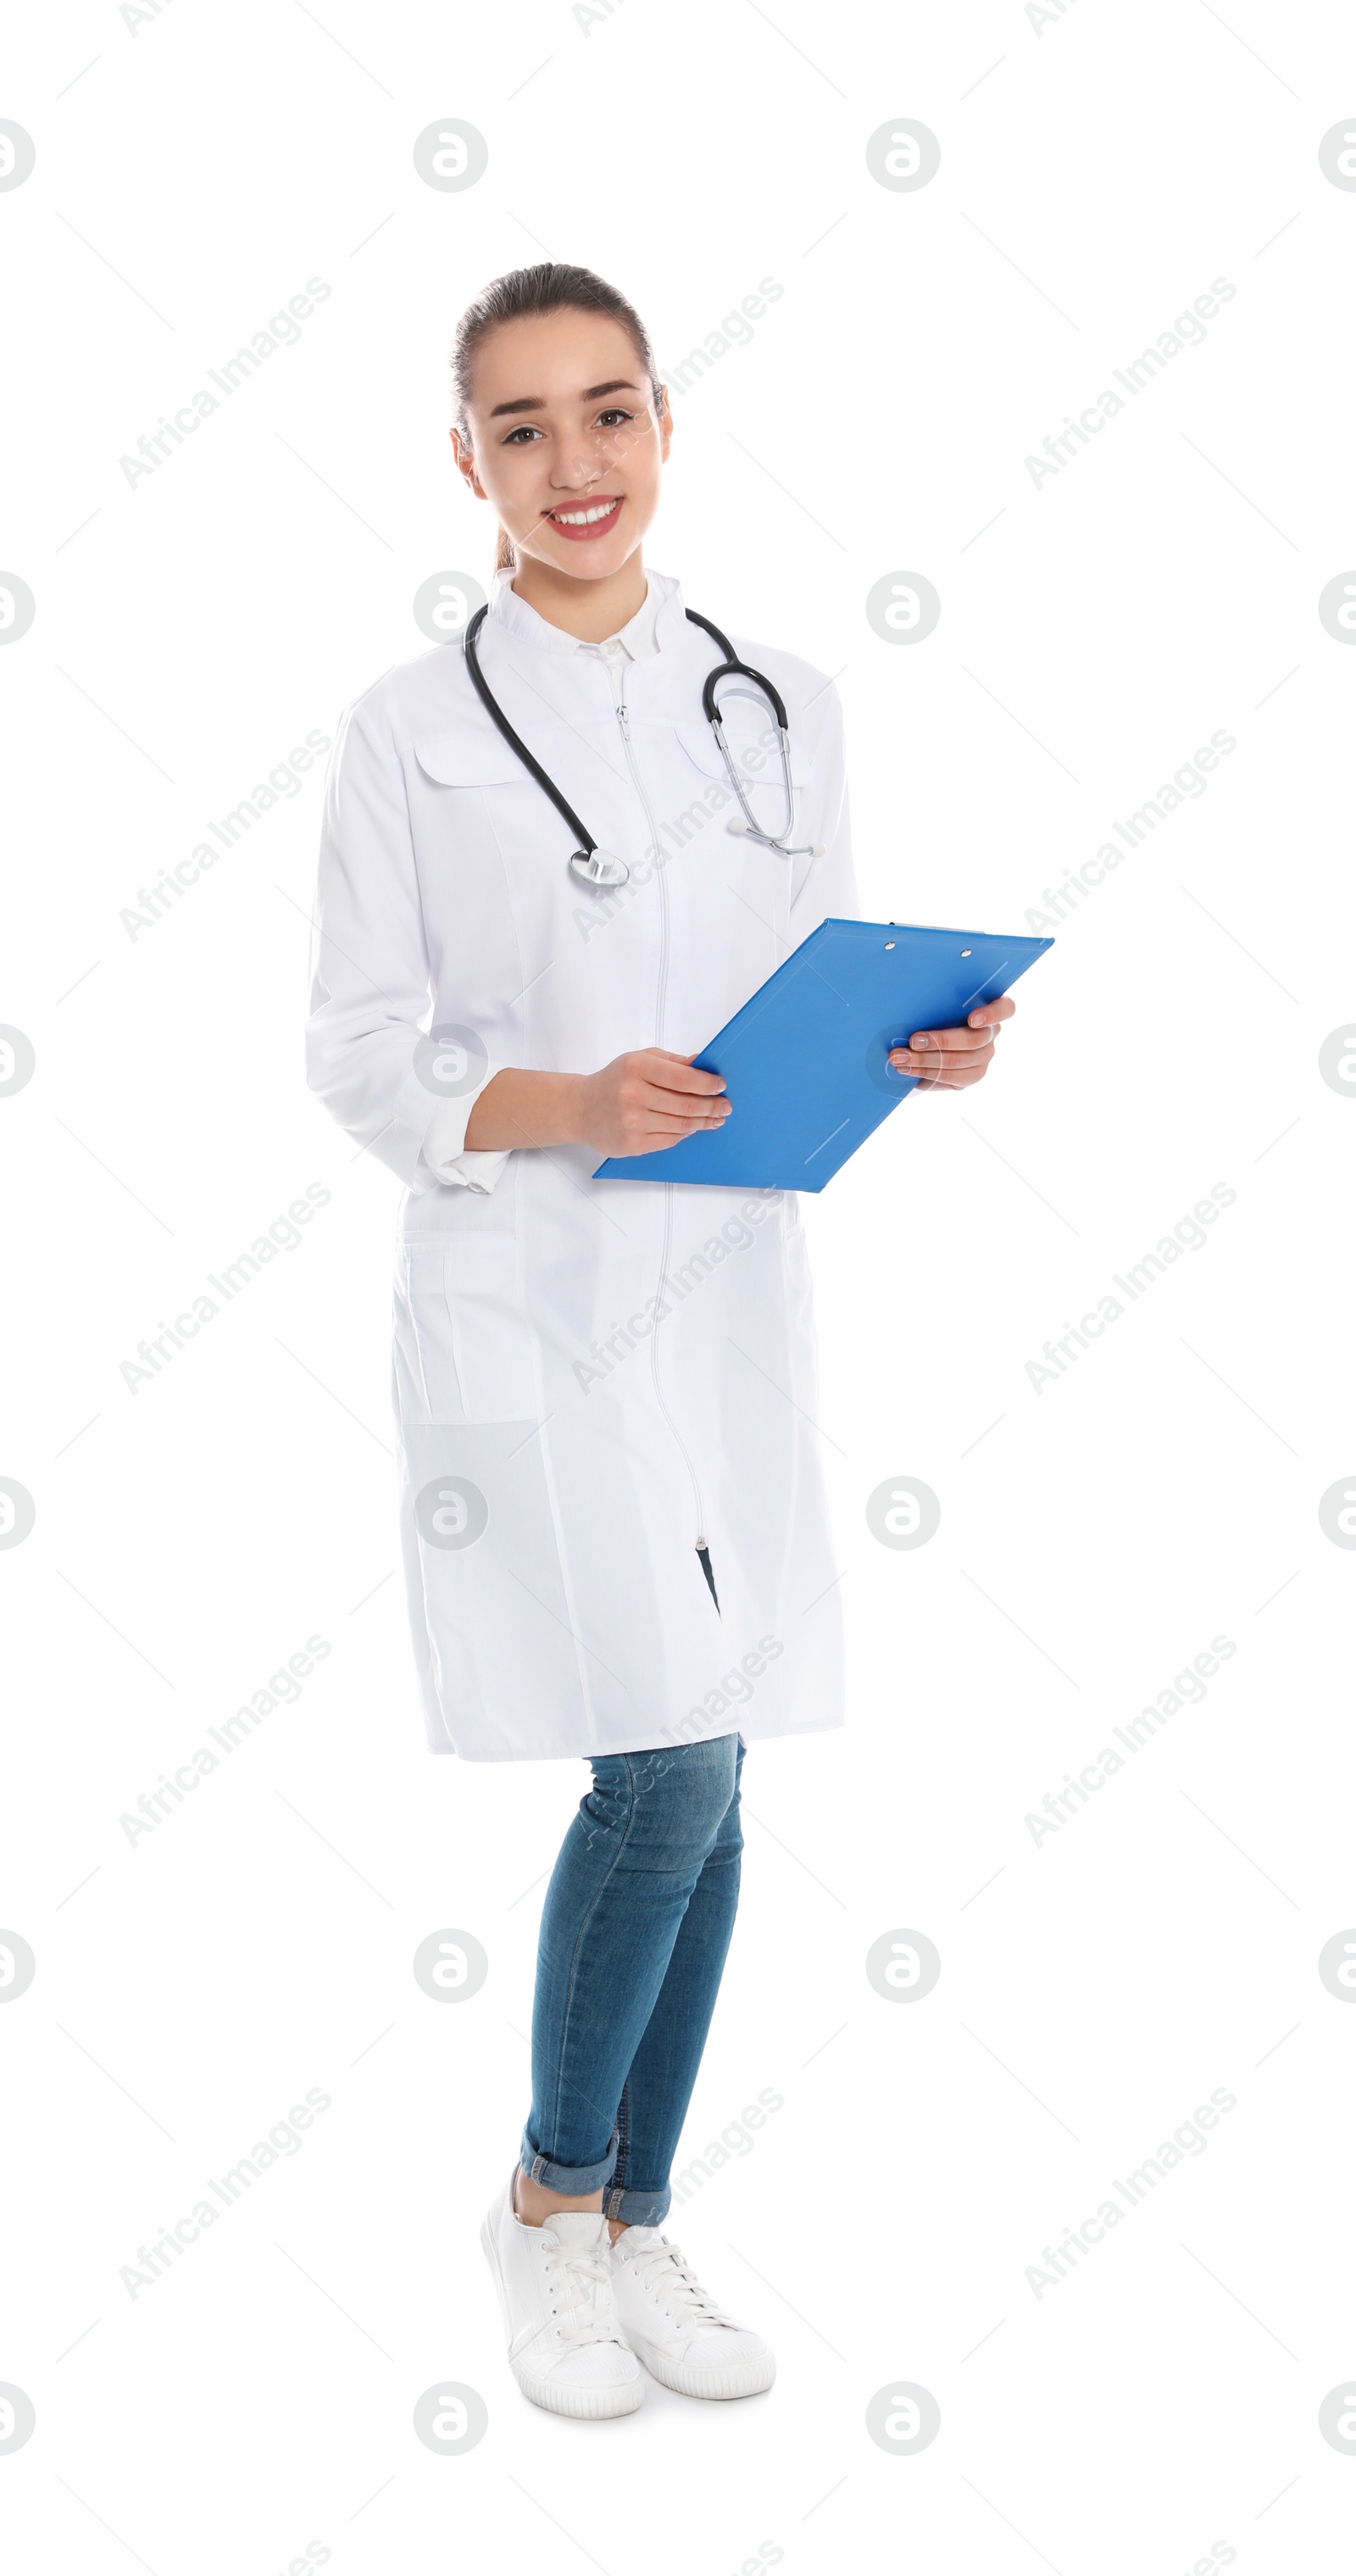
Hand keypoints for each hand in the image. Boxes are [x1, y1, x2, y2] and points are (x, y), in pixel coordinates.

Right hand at [576, 1049, 730, 1155]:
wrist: (580, 1109)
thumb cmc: (614, 1081)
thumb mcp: (638, 1060)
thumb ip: (671, 1062)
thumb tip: (702, 1064)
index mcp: (636, 1068)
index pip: (683, 1077)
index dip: (707, 1083)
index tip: (720, 1085)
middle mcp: (633, 1095)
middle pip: (686, 1105)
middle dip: (712, 1106)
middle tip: (725, 1106)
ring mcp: (632, 1122)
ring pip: (681, 1125)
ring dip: (704, 1122)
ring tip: (715, 1118)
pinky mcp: (632, 1144)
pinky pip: (670, 1140)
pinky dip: (685, 1133)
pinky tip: (692, 1128)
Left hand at [888, 994, 1015, 1089]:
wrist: (925, 1040)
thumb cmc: (934, 1012)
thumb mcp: (938, 1003)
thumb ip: (937, 1002)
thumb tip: (910, 1001)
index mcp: (990, 1009)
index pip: (1005, 1009)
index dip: (991, 1014)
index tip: (971, 1019)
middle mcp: (991, 1034)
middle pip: (974, 1040)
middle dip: (940, 1041)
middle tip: (913, 1041)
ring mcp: (984, 1057)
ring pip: (958, 1062)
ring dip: (924, 1061)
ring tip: (900, 1058)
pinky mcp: (971, 1076)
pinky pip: (950, 1078)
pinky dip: (924, 1073)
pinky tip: (906, 1069)